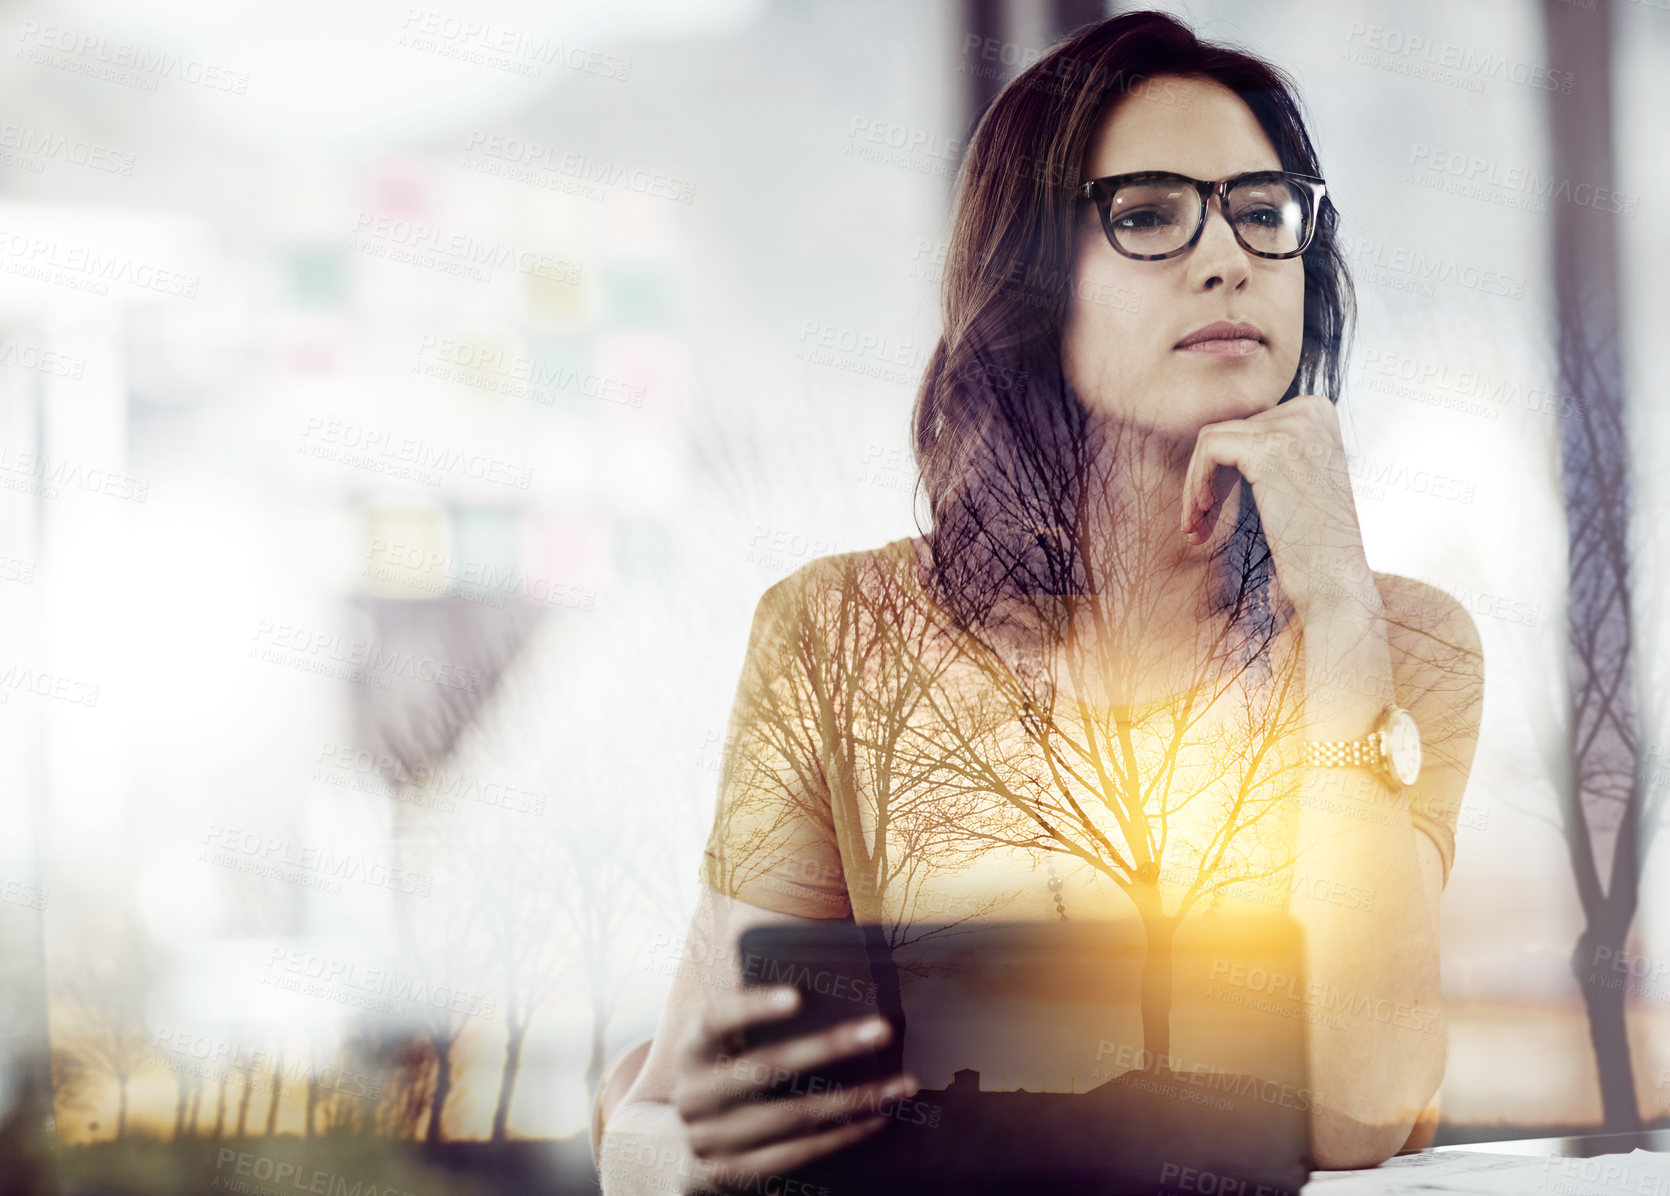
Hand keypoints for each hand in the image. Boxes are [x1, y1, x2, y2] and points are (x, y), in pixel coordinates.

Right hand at [671, 985, 917, 1193]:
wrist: (672, 1149)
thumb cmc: (714, 1074)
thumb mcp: (714, 1041)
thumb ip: (741, 1012)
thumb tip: (786, 974)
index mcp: (690, 1051)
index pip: (716, 1020)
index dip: (754, 1008)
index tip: (798, 995)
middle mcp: (695, 1097)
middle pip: (766, 1070)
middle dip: (828, 1048)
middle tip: (880, 1029)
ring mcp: (714, 1141)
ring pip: (792, 1118)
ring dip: (853, 1100)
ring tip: (899, 1083)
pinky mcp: (736, 1175)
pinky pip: (798, 1157)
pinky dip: (842, 1137)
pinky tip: (876, 1118)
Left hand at [1179, 394, 1371, 623]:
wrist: (1334, 578)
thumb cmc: (1312, 540)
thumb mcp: (1297, 477)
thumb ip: (1268, 450)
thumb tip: (1215, 437)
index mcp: (1317, 412)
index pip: (1248, 426)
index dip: (1223, 469)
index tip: (1213, 508)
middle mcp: (1309, 410)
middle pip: (1228, 432)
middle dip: (1205, 480)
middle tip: (1196, 524)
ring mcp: (1291, 426)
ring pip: (1211, 440)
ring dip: (1195, 486)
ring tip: (1195, 526)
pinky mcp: (1268, 449)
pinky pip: (1209, 449)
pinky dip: (1195, 482)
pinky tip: (1202, 515)